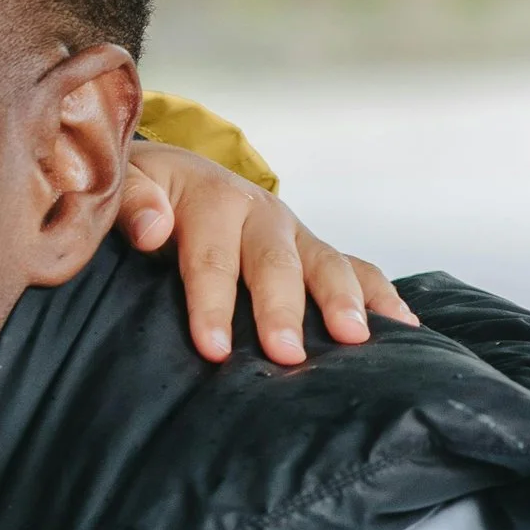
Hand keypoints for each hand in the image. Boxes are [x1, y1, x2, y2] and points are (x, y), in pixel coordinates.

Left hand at [121, 142, 417, 368]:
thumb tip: (153, 229)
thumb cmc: (144, 193)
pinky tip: (404, 328)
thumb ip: (130, 202)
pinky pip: (356, 269)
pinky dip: (382, 296)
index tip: (214, 347)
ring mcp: (293, 233)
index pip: (210, 257)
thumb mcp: (126, 185)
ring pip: (326, 263)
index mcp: (210, 198)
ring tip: (356, 341)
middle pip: (274, 264)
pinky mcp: (313, 251)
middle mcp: (260, 214)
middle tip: (286, 356)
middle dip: (282, 311)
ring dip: (344, 302)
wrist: (173, 173)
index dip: (211, 303)